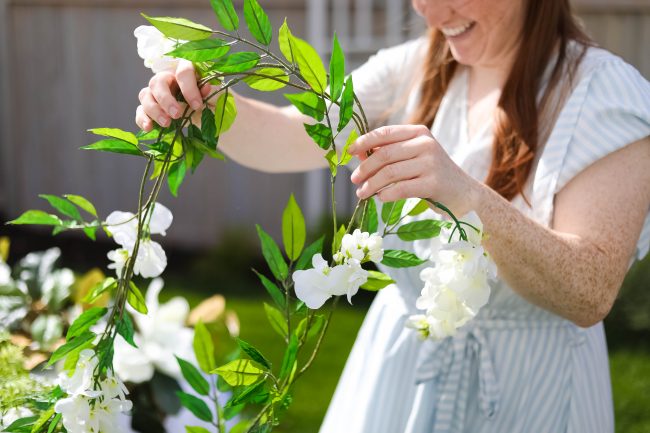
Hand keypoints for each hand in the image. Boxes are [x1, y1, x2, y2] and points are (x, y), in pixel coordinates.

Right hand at [135, 59, 216, 130]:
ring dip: (154, 110)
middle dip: (166, 99)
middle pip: (158, 82)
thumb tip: (206, 86)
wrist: (208, 115)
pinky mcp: (151, 107)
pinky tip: (149, 127)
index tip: (197, 105)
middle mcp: (168, 78)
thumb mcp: (217, 97)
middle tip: (177, 114)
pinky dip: (142, 118)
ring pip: (145, 95)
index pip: (183, 72)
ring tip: (166, 123)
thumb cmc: (212, 101)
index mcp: (186, 70)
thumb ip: (212, 92)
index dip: (189, 89)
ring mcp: (157, 93)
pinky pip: (140, 110)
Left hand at [348, 124, 480, 214]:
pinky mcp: (433, 183)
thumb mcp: (412, 158)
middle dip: (365, 168)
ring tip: (362, 193)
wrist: (463, 194)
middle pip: (384, 154)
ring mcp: (431, 163)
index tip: (349, 151)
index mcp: (419, 133)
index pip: (386, 133)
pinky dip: (386, 195)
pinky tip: (380, 198)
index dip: (365, 141)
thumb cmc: (432, 175)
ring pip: (390, 173)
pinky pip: (400, 188)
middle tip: (354, 180)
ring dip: (371, 185)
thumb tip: (358, 155)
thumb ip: (389, 154)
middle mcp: (426, 144)